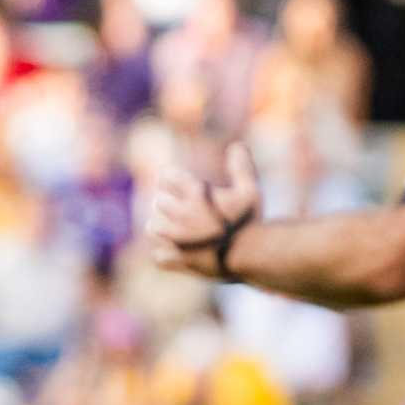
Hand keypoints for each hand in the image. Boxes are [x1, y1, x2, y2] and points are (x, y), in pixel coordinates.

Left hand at [147, 142, 259, 279]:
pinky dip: (164, 254)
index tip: (176, 181)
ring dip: (159, 226)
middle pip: (157, 202)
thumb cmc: (250, 220)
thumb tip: (236, 145)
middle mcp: (180, 214)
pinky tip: (174, 252)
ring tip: (170, 226)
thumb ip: (241, 167)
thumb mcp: (250, 190)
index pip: (168, 177)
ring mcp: (175, 239)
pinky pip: (158, 257)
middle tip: (173, 203)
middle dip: (166, 202)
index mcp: (195, 194)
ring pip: (152, 228)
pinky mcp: (176, 260)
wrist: (252, 255)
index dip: (172, 178)